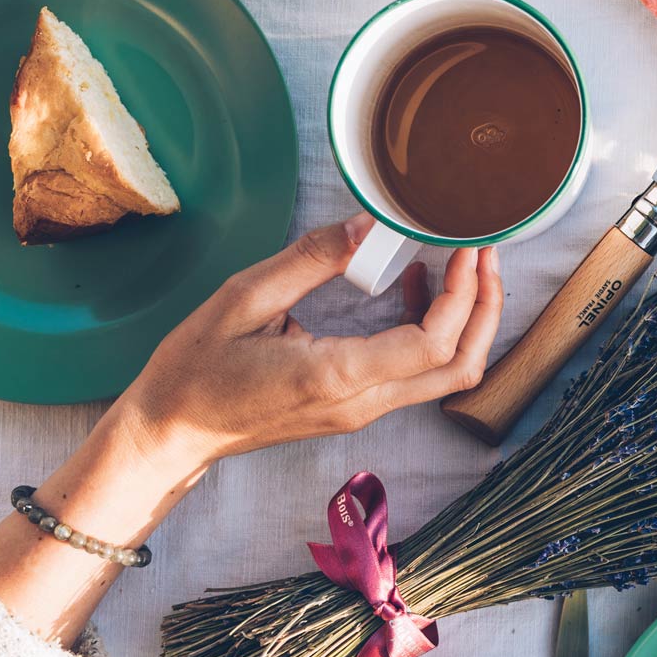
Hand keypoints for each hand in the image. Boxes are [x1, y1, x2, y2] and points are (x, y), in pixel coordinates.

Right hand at [118, 213, 502, 475]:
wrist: (172, 433)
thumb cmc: (196, 369)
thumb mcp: (243, 299)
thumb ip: (310, 259)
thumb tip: (366, 223)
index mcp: (336, 377)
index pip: (431, 344)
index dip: (462, 295)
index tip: (465, 248)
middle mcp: (361, 404)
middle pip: (460, 367)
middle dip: (485, 308)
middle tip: (482, 252)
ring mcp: (362, 412)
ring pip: (445, 375)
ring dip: (466, 321)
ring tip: (459, 263)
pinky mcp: (357, 407)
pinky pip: (416, 374)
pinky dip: (434, 332)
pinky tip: (412, 287)